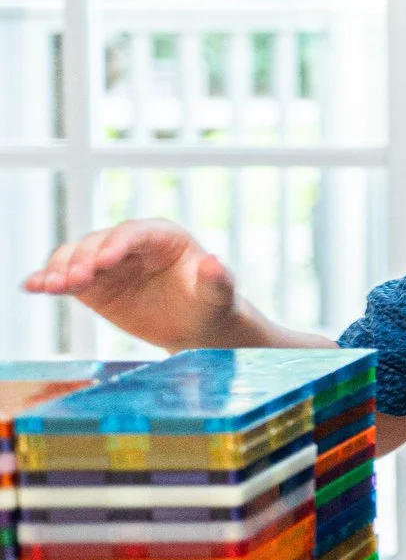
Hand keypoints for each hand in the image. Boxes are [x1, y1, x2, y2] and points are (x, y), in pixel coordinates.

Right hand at [22, 219, 247, 350]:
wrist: (195, 326)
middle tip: (74, 281)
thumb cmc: (210, 304)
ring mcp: (107, 263)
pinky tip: (33, 287)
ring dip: (61, 269)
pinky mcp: (92, 284)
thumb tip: (214, 263)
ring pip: (76, 257)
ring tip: (50, 287)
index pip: (134, 234)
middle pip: (99, 243)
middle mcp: (130, 244)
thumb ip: (218, 280)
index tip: (105, 261)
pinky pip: (65, 278)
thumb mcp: (219, 296)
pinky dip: (47, 280)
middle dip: (84, 260)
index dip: (118, 244)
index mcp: (163, 237)